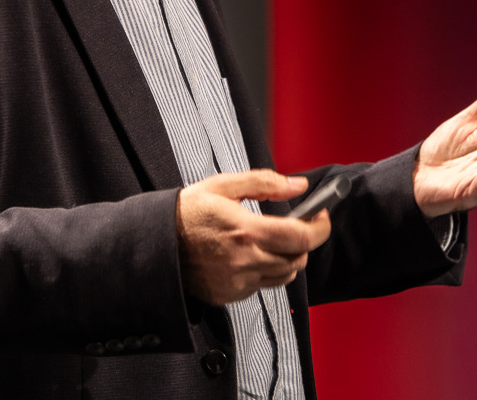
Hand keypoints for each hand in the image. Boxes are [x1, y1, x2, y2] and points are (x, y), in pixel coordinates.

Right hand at [176, 170, 330, 304]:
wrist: (155, 244)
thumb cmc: (187, 212)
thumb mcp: (224, 185)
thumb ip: (265, 182)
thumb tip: (298, 185)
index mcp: (246, 230)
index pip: (301, 237)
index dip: (320, 228)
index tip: (321, 217)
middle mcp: (245, 260)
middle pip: (298, 259)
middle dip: (304, 242)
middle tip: (297, 226)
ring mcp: (237, 281)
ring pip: (284, 276)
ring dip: (288, 258)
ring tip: (273, 240)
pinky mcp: (230, 294)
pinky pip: (262, 286)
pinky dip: (266, 271)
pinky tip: (251, 255)